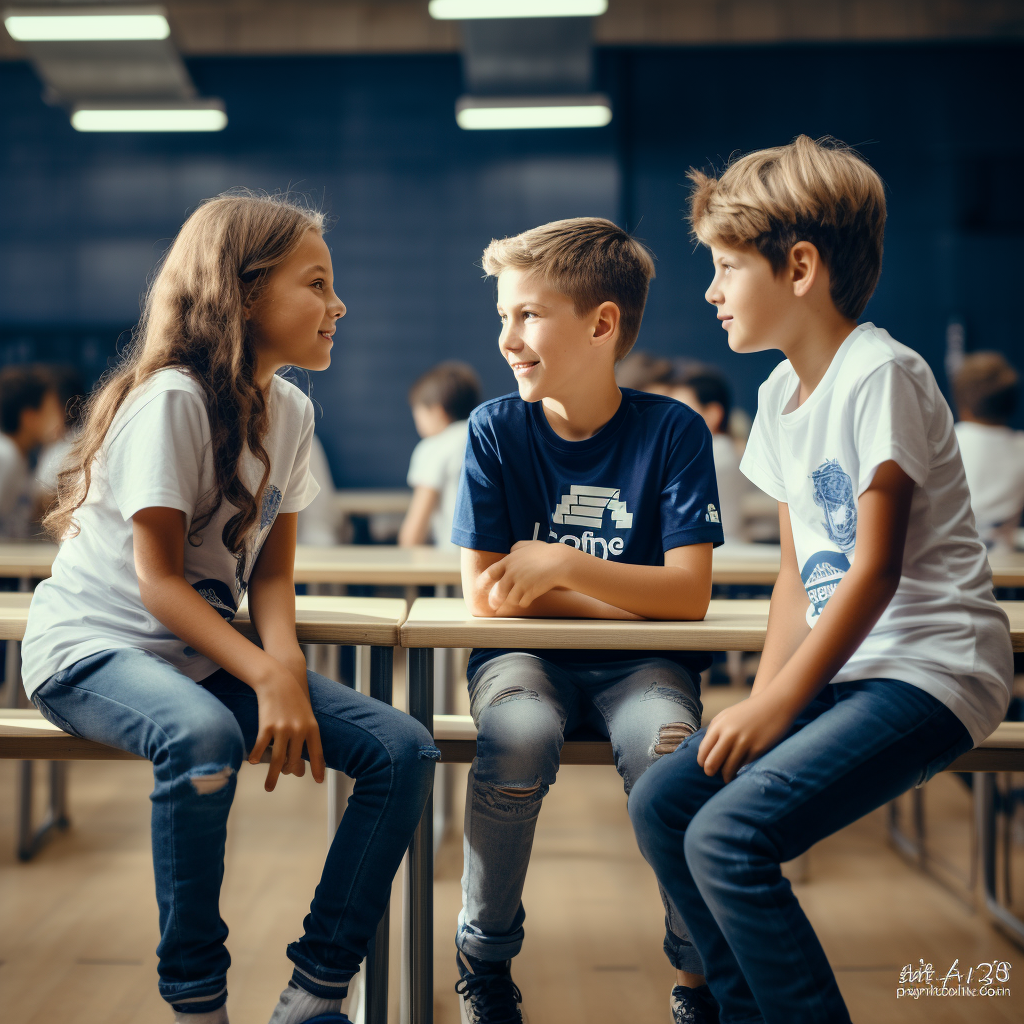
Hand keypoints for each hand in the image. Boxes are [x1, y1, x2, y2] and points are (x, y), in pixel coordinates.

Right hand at [247, 660, 325, 791]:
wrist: (279, 679)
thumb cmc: (293, 697)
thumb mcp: (306, 714)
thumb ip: (306, 733)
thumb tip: (302, 756)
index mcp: (312, 728)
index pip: (317, 753)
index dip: (317, 768)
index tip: (318, 781)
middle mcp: (300, 730)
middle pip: (295, 761)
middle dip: (290, 771)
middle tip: (285, 776)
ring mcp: (284, 729)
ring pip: (279, 760)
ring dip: (273, 777)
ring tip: (269, 788)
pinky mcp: (267, 726)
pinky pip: (262, 748)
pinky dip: (258, 757)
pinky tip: (254, 762)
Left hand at [479, 541, 572, 611]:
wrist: (560, 562)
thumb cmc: (546, 552)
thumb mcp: (528, 545)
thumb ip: (517, 548)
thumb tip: (511, 550)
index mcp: (509, 561)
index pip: (490, 573)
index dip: (483, 582)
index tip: (480, 588)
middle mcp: (512, 573)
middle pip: (497, 591)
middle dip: (494, 600)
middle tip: (494, 605)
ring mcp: (520, 583)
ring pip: (510, 599)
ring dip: (513, 600)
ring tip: (517, 599)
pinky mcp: (530, 592)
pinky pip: (523, 602)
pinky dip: (524, 602)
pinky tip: (528, 599)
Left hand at [696, 690, 797, 782]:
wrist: (775, 704)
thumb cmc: (748, 712)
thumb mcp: (726, 716)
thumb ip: (714, 731)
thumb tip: (704, 753)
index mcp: (718, 725)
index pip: (703, 751)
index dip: (702, 762)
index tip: (706, 765)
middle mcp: (729, 734)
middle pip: (712, 762)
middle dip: (710, 772)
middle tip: (712, 775)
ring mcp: (744, 742)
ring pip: (728, 768)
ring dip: (726, 776)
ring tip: (727, 778)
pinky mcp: (757, 749)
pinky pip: (744, 765)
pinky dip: (740, 770)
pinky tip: (740, 770)